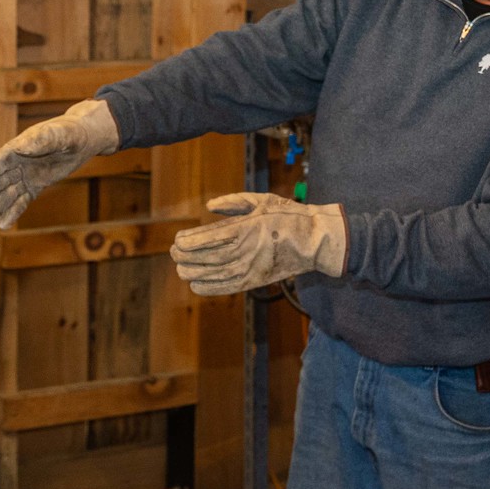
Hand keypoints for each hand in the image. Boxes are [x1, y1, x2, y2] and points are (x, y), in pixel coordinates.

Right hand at [0, 99, 119, 228]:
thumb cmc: (70, 131)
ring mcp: (26, 174)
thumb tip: (21, 147)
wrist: (83, 138)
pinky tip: (5, 224)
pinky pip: (22, 200)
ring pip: (8, 192)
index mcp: (19, 147)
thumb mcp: (59, 134)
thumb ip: (42, 139)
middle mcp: (18, 161)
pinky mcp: (36, 184)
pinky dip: (14, 211)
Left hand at [169, 192, 346, 296]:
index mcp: (250, 226)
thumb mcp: (262, 201)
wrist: (315, 240)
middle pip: (212, 256)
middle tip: (174, 253)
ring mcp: (255, 266)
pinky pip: (231, 287)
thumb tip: (209, 207)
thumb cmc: (288, 216)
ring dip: (196, 272)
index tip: (177, 240)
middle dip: (188, 256)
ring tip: (180, 269)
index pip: (214, 237)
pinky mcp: (259, 280)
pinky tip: (197, 285)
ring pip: (218, 273)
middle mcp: (250, 248)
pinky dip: (211, 288)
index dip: (192, 241)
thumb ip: (234, 202)